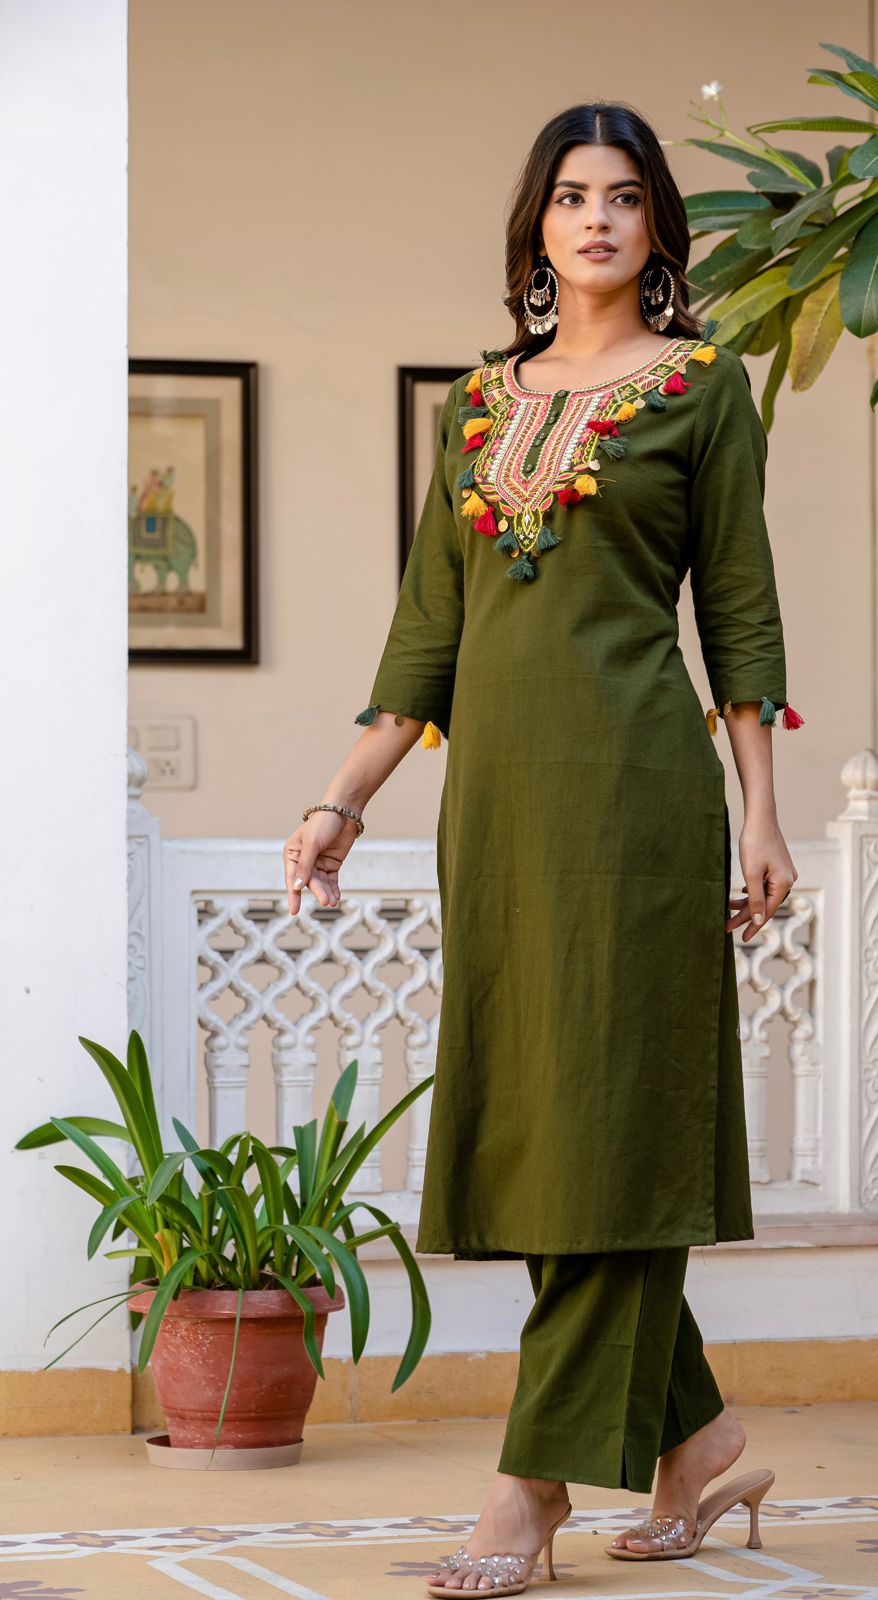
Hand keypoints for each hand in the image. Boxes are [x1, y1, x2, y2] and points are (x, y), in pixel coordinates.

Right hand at [283, 809, 358, 916]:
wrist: (344, 812)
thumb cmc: (323, 823)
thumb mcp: (312, 844)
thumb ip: (305, 866)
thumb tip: (297, 886)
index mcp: (292, 853)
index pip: (292, 877)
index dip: (293, 894)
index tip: (294, 911)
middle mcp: (303, 860)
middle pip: (309, 881)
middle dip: (317, 892)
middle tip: (326, 902)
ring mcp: (318, 863)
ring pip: (320, 883)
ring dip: (326, 892)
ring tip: (332, 901)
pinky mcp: (331, 864)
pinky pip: (330, 880)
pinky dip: (333, 889)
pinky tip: (336, 897)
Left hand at [727, 816, 797, 941]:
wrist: (760, 817)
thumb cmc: (754, 843)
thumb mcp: (751, 874)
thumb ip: (755, 899)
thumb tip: (759, 921)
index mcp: (784, 883)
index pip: (767, 912)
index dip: (753, 926)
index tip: (742, 939)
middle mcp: (788, 880)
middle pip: (765, 905)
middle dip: (746, 915)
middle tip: (727, 926)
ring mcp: (784, 873)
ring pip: (764, 895)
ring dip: (746, 903)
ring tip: (728, 907)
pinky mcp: (778, 867)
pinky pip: (765, 886)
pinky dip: (752, 892)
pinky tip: (740, 894)